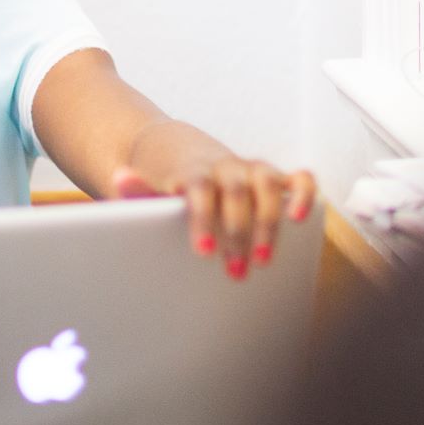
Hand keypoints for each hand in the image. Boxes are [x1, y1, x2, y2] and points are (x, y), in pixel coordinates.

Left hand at [112, 158, 316, 279]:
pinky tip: (299, 219)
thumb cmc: (162, 185)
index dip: (204, 219)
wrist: (177, 155)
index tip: (204, 251)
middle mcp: (226, 167)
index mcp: (193, 172)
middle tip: (235, 270)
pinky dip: (303, 194)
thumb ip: (136, 189)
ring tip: (263, 260)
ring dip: (269, 224)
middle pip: (238, 193)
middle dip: (238, 234)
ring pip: (269, 186)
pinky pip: (298, 179)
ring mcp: (251, 170)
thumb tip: (120, 178)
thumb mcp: (144, 190)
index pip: (200, 191)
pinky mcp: (273, 177)